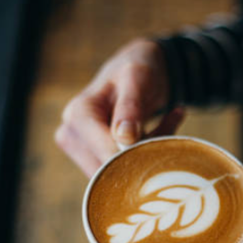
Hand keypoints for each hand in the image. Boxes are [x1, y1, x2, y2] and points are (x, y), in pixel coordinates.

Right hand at [55, 39, 183, 176]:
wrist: (138, 69)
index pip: (106, 153)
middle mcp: (71, 134)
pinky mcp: (93, 157)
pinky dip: (144, 157)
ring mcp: (80, 148)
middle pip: (109, 168)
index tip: (163, 145)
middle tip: (171, 131)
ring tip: (168, 125)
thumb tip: (124, 138)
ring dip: (147, 156)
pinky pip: (121, 172)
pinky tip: (162, 131)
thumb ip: (131, 106)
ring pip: (116, 174)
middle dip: (143, 156)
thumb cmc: (138, 68)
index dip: (136, 156)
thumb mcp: (138, 78)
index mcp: (79, 114)